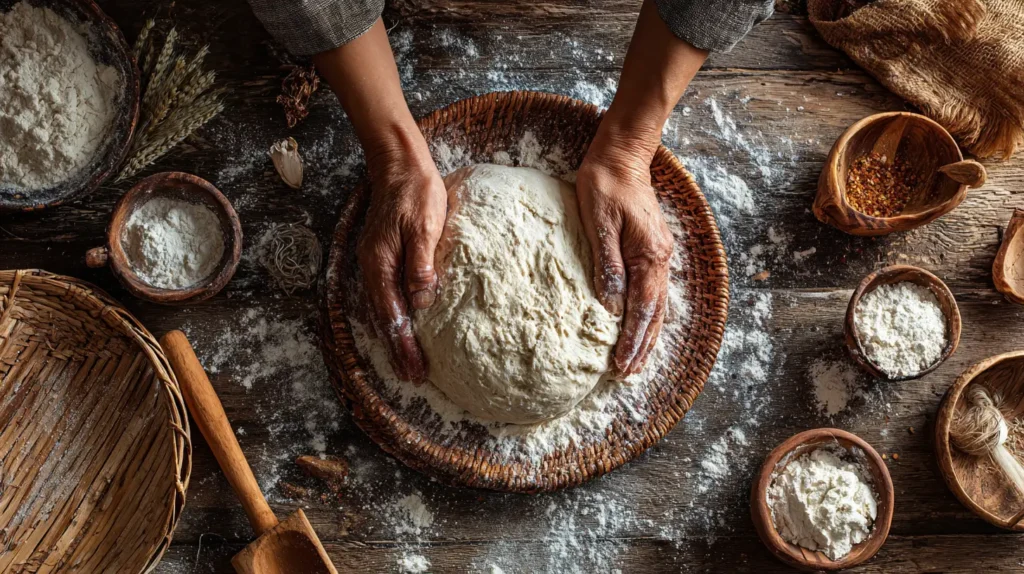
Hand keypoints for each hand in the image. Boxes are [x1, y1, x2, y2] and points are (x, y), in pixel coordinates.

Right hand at [357, 145, 446, 382]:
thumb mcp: (425, 226)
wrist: (399, 163)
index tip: (416, 369)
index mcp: (380, 263)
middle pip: (383, 317)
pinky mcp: (382, 255)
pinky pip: (385, 294)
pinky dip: (393, 315)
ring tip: (408, 361)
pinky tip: (403, 324)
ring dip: (396, 335)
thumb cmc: (416, 191)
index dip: (404, 344)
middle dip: (398, 348)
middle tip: (413, 377)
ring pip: (382, 308)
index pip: (392, 314)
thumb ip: (421, 264)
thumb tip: (422, 301)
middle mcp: (372, 267)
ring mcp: (374, 261)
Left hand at [575, 0, 707, 374]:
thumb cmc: (605, 183)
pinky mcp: (650, 248)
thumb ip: (607, 264)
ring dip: (647, 334)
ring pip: (656, 304)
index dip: (632, 340)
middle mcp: (659, 257)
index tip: (620, 366)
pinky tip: (637, 324)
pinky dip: (646, 314)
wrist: (621, 153)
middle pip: (655, 313)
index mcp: (649, 254)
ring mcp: (658, 253)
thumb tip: (612, 306)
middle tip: (627, 375)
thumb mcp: (599, 222)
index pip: (642, 309)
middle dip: (642, 346)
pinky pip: (651, 290)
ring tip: (635, 360)